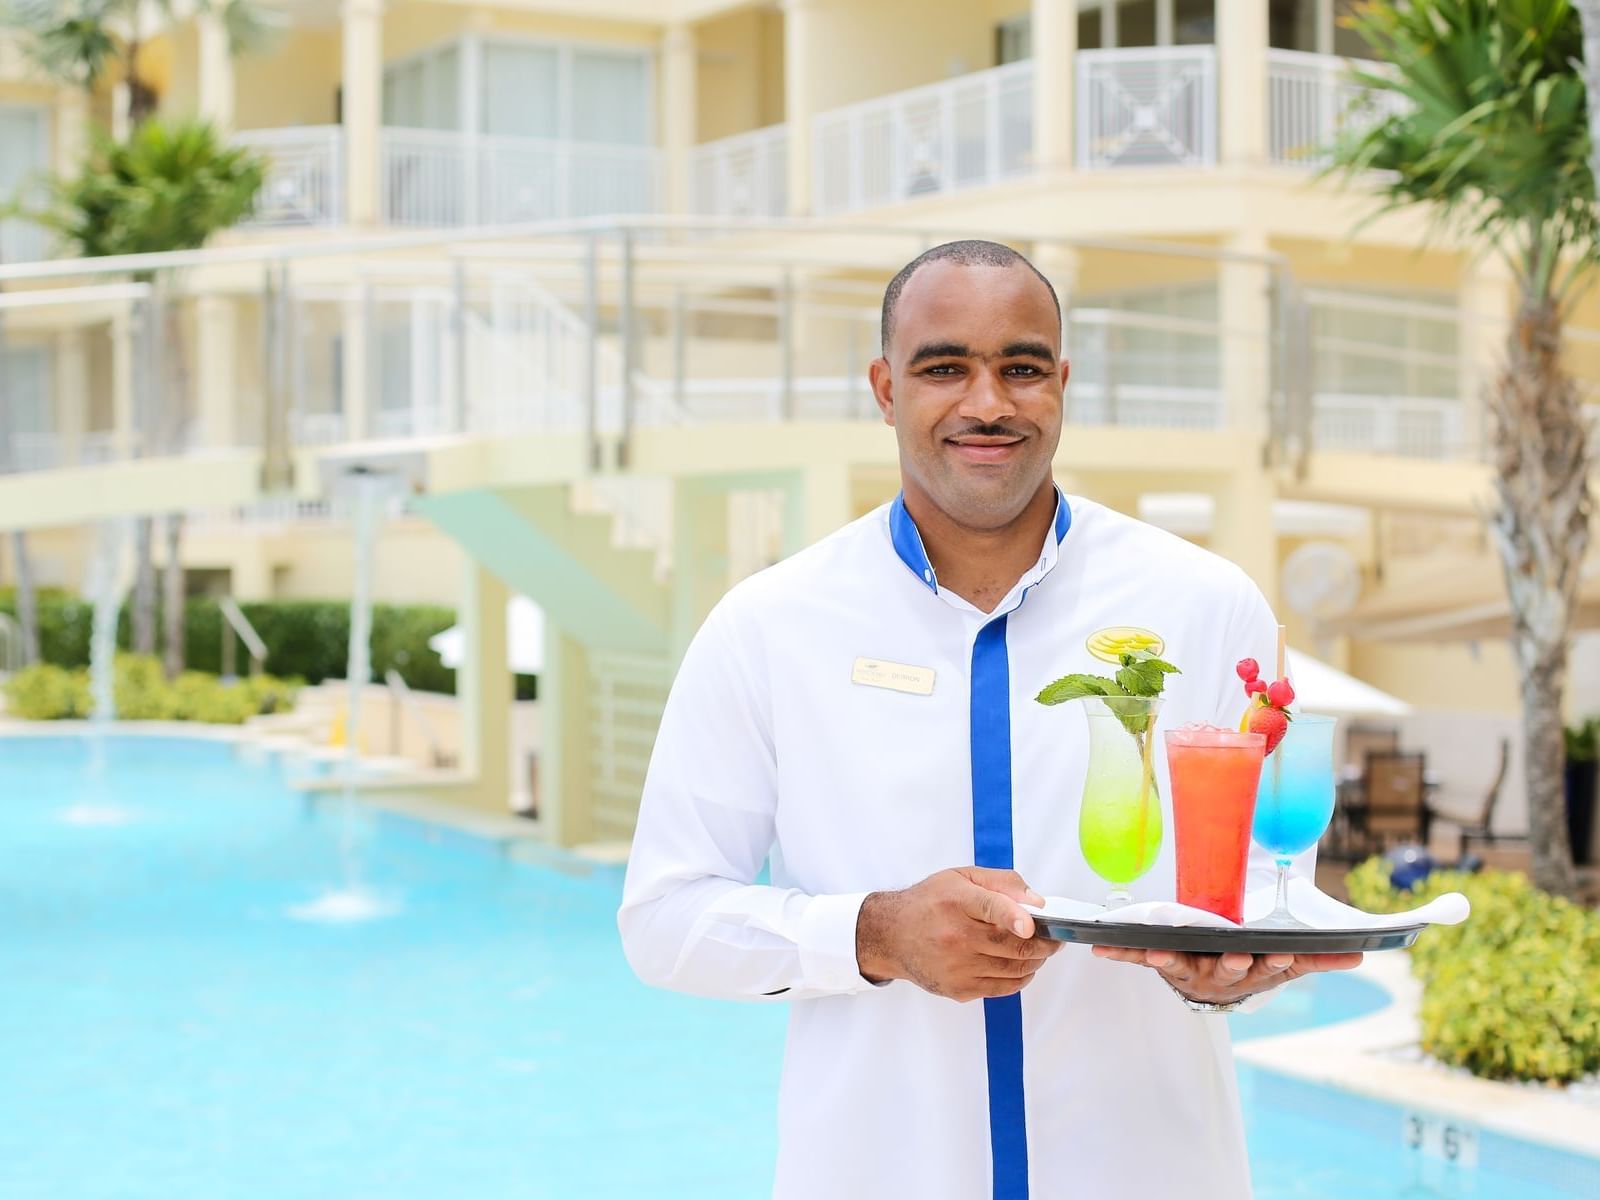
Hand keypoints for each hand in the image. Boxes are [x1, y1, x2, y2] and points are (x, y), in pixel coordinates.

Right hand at [856, 867, 1061, 1001]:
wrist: (892, 935)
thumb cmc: (929, 903)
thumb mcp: (961, 878)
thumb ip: (1001, 883)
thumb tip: (1036, 902)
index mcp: (955, 901)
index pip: (989, 908)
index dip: (1013, 916)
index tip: (1032, 925)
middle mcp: (954, 936)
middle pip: (1012, 945)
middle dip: (1044, 943)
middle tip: (1054, 937)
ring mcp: (957, 967)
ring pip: (1014, 969)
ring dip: (1036, 960)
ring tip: (1040, 950)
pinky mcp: (959, 989)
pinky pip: (1003, 987)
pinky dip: (1021, 977)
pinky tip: (1022, 966)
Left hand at [1089, 946, 1363, 1005]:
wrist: (1212, 987)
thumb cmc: (1250, 968)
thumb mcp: (1284, 965)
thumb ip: (1318, 958)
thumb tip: (1361, 955)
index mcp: (1253, 973)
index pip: (1271, 970)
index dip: (1277, 963)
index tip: (1285, 955)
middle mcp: (1220, 977)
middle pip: (1229, 971)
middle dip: (1234, 964)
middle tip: (1238, 955)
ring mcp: (1189, 972)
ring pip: (1182, 966)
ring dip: (1171, 959)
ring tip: (1158, 950)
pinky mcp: (1161, 964)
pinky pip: (1137, 958)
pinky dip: (1119, 953)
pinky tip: (1099, 947)